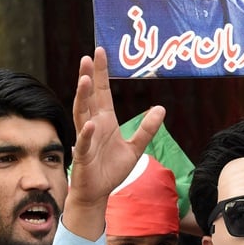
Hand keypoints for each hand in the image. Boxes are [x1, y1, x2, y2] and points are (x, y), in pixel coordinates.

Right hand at [64, 47, 165, 240]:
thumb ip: (147, 128)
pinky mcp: (83, 156)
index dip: (101, 73)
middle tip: (88, 57)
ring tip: (84, 80)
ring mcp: (86, 139)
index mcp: (105, 120)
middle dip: (88, 77)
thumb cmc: (112, 169)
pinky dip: (86, 134)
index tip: (100, 52)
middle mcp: (93, 125)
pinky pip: (84, 143)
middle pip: (90, 97)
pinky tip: (89, 125)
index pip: (102, 92)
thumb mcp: (135, 148)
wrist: (98, 193)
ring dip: (82, 98)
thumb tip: (161, 108)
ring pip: (82, 114)